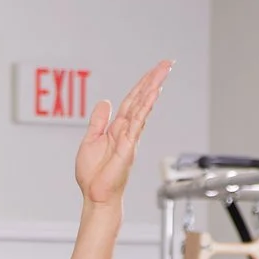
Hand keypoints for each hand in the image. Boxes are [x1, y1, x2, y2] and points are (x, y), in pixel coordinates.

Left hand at [74, 61, 171, 207]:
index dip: (141, 85)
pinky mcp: (129, 145)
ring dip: (153, 87)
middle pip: (141, 99)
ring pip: (143, 106)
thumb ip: (98, 121)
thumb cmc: (93, 175)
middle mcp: (126, 130)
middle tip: (167, 63)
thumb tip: (105, 102)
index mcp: (117, 128)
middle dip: (153, 80)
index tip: (153, 71)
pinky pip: (138, 121)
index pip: (131, 101)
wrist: (96, 195)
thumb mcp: (90, 140)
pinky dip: (146, 106)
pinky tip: (153, 93)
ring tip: (164, 71)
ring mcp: (130, 137)